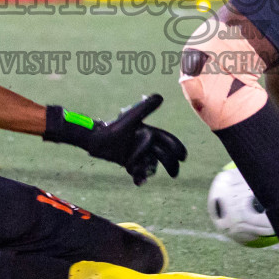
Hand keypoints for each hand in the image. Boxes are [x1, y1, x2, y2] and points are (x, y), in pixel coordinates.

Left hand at [44, 95, 187, 184]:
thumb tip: (160, 96)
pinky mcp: (127, 161)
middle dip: (170, 164)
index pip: (168, 140)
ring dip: (148, 171)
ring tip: (139, 173)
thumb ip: (145, 108)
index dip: (178, 147)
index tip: (183, 158)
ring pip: (150, 165)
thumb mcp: (131, 118)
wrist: (95, 140)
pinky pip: (138, 172)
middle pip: (163, 155)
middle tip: (174, 175)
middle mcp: (144, 142)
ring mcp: (136, 152)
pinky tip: (137, 182)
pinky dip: (139, 177)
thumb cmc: (113, 128)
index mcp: (149, 132)